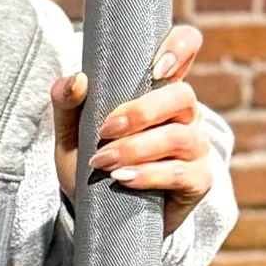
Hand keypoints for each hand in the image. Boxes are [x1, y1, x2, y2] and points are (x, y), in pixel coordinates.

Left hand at [53, 20, 212, 234]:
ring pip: (180, 136)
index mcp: (159, 91)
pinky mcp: (198, 181)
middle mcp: (184, 115)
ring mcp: (195, 148)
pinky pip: (182, 172)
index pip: (186, 48)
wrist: (101, 219)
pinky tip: (124, 179)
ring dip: (137, 148)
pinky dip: (149, 174)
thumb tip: (77, 79)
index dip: (180, 46)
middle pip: (183, 95)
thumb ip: (67, 105)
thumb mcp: (71, 136)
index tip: (155, 67)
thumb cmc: (92, 168)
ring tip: (104, 162)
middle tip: (105, 130)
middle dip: (141, 112)